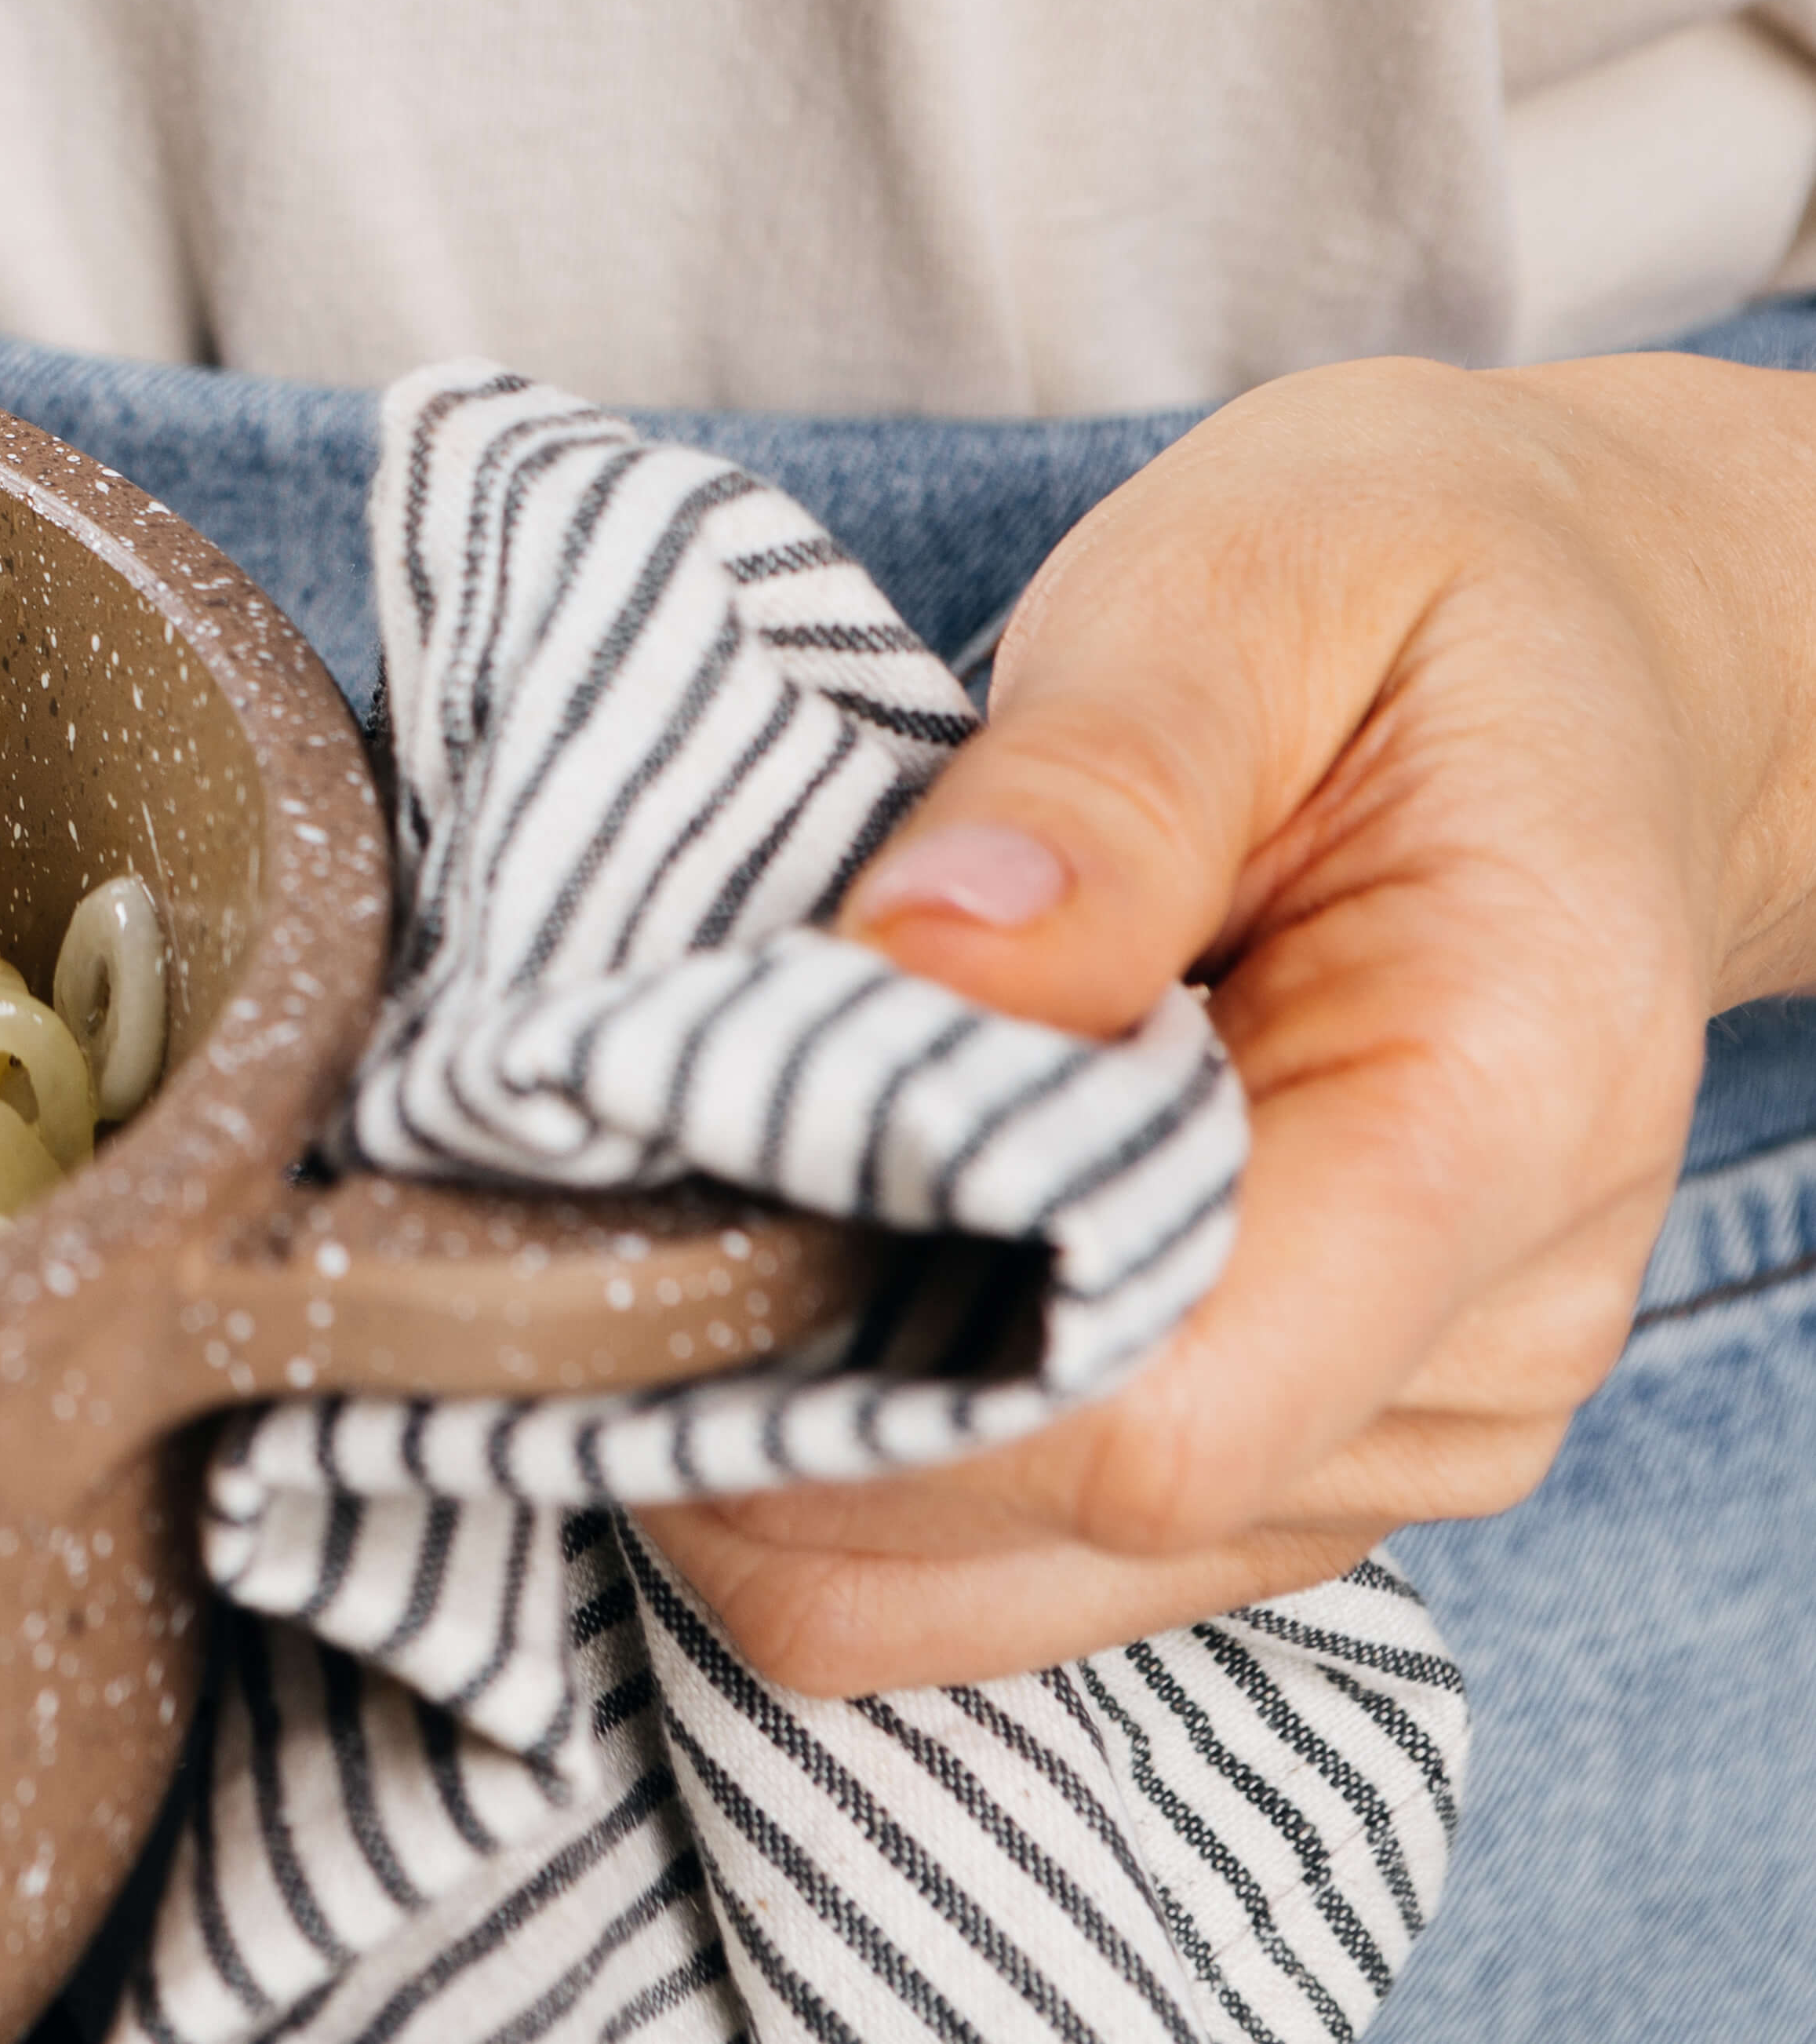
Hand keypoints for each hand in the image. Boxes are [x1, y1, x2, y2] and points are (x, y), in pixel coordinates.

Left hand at [641, 352, 1815, 1694]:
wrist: (1583, 646)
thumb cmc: (1409, 595)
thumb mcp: (1249, 588)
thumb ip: (1094, 786)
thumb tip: (904, 955)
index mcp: (1502, 1108)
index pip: (1162, 1413)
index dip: (876, 1381)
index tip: (672, 1215)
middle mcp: (1493, 1324)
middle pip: (1070, 1527)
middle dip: (794, 1422)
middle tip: (594, 1220)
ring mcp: (1411, 1413)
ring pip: (1023, 1590)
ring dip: (810, 1455)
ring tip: (679, 1236)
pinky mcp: (1318, 1431)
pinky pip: (1042, 1551)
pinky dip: (873, 1458)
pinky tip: (786, 1279)